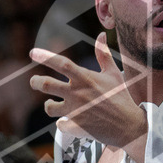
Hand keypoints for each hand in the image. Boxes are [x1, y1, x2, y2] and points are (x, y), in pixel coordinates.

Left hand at [29, 33, 147, 148]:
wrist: (129, 125)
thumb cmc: (121, 97)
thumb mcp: (113, 73)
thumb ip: (103, 54)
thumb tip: (101, 34)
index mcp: (86, 79)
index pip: (62, 64)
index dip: (46, 57)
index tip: (32, 52)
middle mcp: (78, 94)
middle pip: (47, 85)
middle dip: (36, 82)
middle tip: (34, 81)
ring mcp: (76, 111)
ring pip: (50, 108)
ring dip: (48, 105)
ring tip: (51, 104)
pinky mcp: (77, 127)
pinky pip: (61, 125)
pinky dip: (63, 123)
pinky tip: (67, 122)